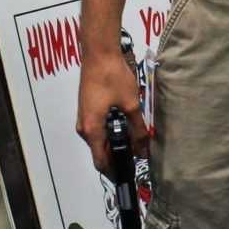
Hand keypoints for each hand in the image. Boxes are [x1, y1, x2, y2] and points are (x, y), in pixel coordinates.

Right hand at [76, 49, 149, 175]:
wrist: (99, 53)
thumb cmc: (113, 77)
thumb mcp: (131, 104)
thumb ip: (138, 128)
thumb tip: (144, 148)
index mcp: (92, 129)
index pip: (100, 161)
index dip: (114, 171)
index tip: (129, 175)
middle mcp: (84, 127)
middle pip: (100, 152)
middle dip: (118, 157)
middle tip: (139, 156)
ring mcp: (84, 118)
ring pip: (100, 140)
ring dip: (116, 143)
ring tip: (137, 142)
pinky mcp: (87, 110)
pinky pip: (98, 129)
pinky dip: (111, 132)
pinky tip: (127, 126)